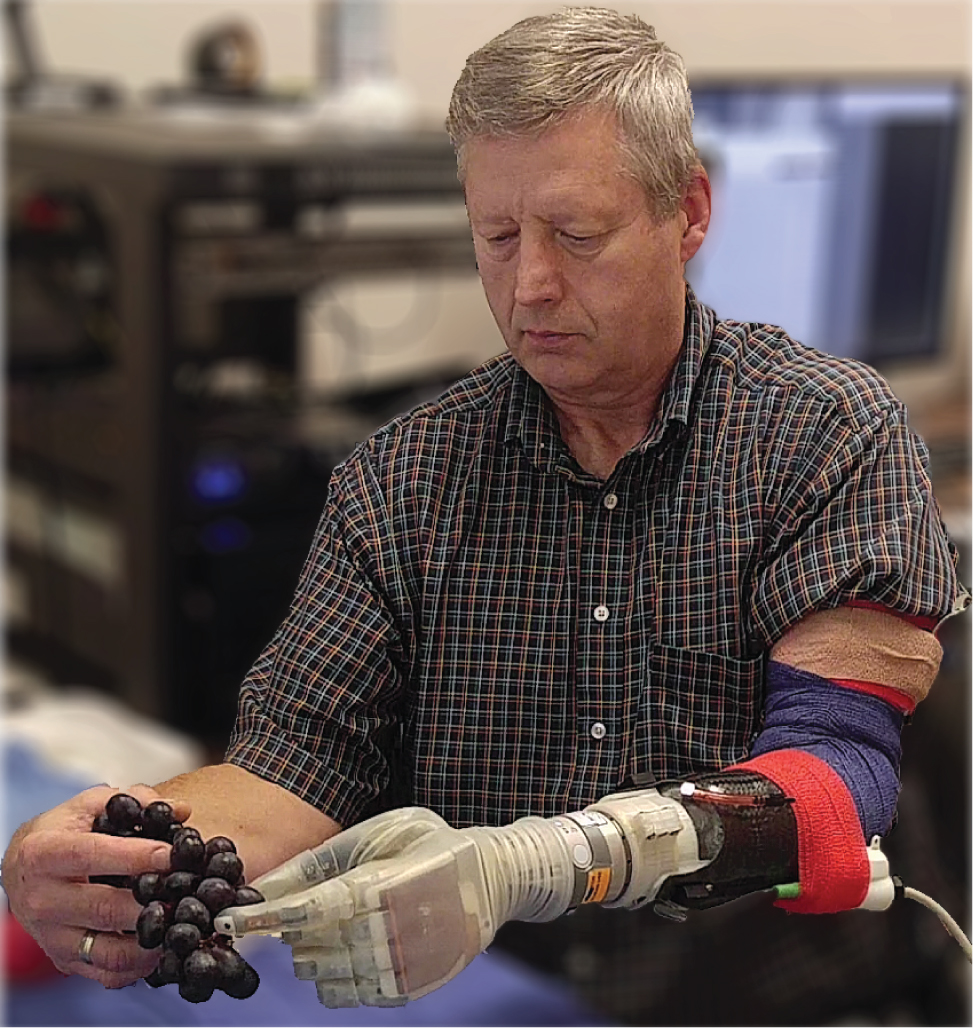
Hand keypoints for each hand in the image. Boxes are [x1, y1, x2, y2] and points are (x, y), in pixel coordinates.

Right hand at [2, 784, 188, 987]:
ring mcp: (52, 936)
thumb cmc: (62, 833)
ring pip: (109, 950)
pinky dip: (141, 965)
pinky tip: (164, 944)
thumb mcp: (89, 805)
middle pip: (104, 908)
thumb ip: (135, 800)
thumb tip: (181, 811)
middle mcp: (42, 900)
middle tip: (188, 891)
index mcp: (43, 854)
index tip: (173, 855)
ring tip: (181, 920)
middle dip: (152, 902)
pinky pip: (108, 973)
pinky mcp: (65, 960)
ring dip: (152, 939)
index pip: (91, 856)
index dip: (136, 857)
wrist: (21, 870)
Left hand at [215, 807, 504, 1006]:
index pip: (307, 911)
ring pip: (323, 977)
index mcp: (381, 886)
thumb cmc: (428, 843)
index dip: (261, 919)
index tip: (223, 922)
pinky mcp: (408, 990)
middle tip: (309, 905)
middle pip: (309, 946)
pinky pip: (349, 996)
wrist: (494, 878)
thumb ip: (318, 861)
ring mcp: (401, 967)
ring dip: (314, 954)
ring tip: (340, 923)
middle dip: (293, 929)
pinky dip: (338, 976)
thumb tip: (262, 884)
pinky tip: (355, 945)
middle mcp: (389, 933)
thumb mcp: (377, 833)